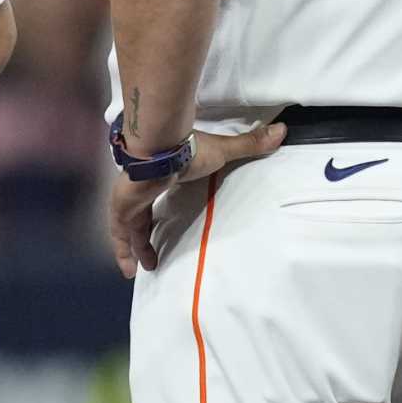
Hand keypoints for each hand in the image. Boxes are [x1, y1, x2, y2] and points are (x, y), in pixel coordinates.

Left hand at [108, 123, 285, 279]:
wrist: (160, 148)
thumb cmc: (188, 149)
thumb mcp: (222, 151)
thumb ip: (249, 145)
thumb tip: (282, 131)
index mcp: (161, 175)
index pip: (155, 195)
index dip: (155, 208)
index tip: (160, 220)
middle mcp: (141, 189)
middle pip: (140, 216)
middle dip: (144, 235)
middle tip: (151, 256)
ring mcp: (128, 199)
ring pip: (128, 228)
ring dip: (134, 247)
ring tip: (142, 270)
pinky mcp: (121, 209)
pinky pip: (119, 235)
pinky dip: (123, 252)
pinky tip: (129, 271)